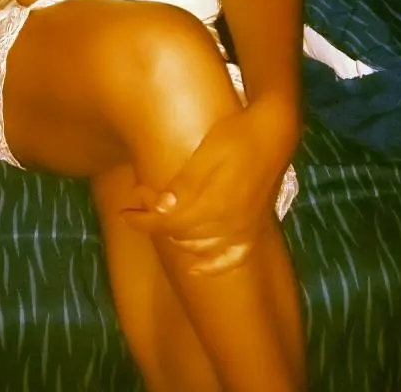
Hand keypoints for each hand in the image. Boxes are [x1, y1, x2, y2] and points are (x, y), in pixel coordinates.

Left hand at [121, 99, 300, 275]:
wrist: (275, 134)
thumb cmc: (237, 137)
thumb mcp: (207, 153)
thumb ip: (185, 185)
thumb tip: (160, 209)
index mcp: (213, 206)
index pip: (169, 223)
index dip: (144, 220)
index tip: (125, 213)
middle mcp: (227, 226)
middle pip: (181, 235)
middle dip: (156, 222)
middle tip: (140, 202)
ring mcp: (242, 231)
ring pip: (200, 247)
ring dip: (177, 239)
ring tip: (162, 220)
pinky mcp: (254, 230)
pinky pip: (232, 258)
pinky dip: (213, 266)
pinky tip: (197, 267)